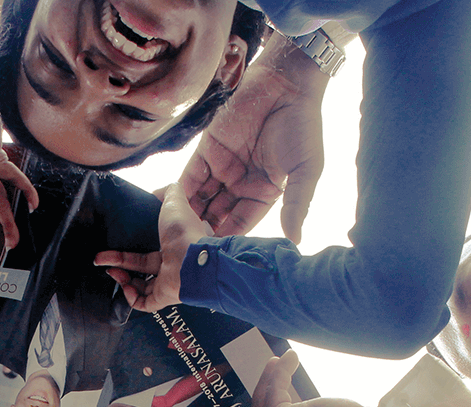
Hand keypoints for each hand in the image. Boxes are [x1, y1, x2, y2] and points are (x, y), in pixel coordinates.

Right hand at [94, 184, 208, 312]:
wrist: (193, 260)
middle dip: (117, 263)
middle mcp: (169, 265)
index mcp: (171, 245)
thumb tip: (155, 191)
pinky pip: (143, 303)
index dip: (129, 247)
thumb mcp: (175, 202)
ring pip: (138, 285)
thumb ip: (168, 191)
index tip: (114, 243)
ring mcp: (166, 283)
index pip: (147, 249)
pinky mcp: (163, 298)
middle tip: (100, 258)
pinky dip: (130, 298)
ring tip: (111, 272)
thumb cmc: (185, 233)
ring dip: (121, 279)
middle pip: (137, 266)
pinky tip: (124, 287)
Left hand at [179, 38, 327, 239]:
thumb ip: (296, 204)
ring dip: (185, 216)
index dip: (227, 238)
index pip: (241, 223)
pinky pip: (189, 175)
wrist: (287, 83)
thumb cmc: (303, 126)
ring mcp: (223, 168)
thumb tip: (295, 239)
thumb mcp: (305, 171)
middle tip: (184, 252)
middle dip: (201, 231)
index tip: (212, 258)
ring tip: (170, 237)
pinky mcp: (208, 150)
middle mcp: (241, 184)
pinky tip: (164, 209)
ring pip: (200, 198)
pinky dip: (176, 191)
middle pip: (216, 215)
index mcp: (264, 193)